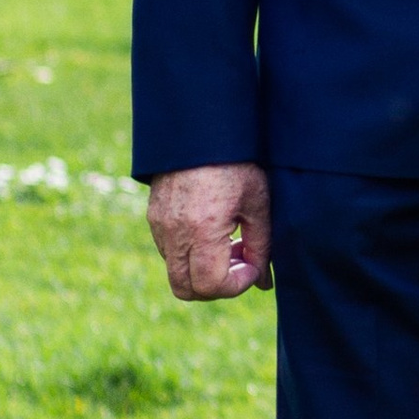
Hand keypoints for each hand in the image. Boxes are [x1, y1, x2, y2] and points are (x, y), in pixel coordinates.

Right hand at [148, 164, 272, 299]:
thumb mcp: (258, 203)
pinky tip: (214, 232)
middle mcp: (174, 232)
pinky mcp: (154, 217)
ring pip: (175, 273)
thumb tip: (264, 282)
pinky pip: (169, 253)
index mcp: (202, 228)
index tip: (255, 266)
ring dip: (203, 271)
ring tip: (230, 243)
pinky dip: (191, 255)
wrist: (202, 128)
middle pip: (185, 289)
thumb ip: (262, 246)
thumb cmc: (237, 162)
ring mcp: (159, 226)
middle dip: (217, 286)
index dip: (237, 286)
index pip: (210, 285)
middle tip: (241, 262)